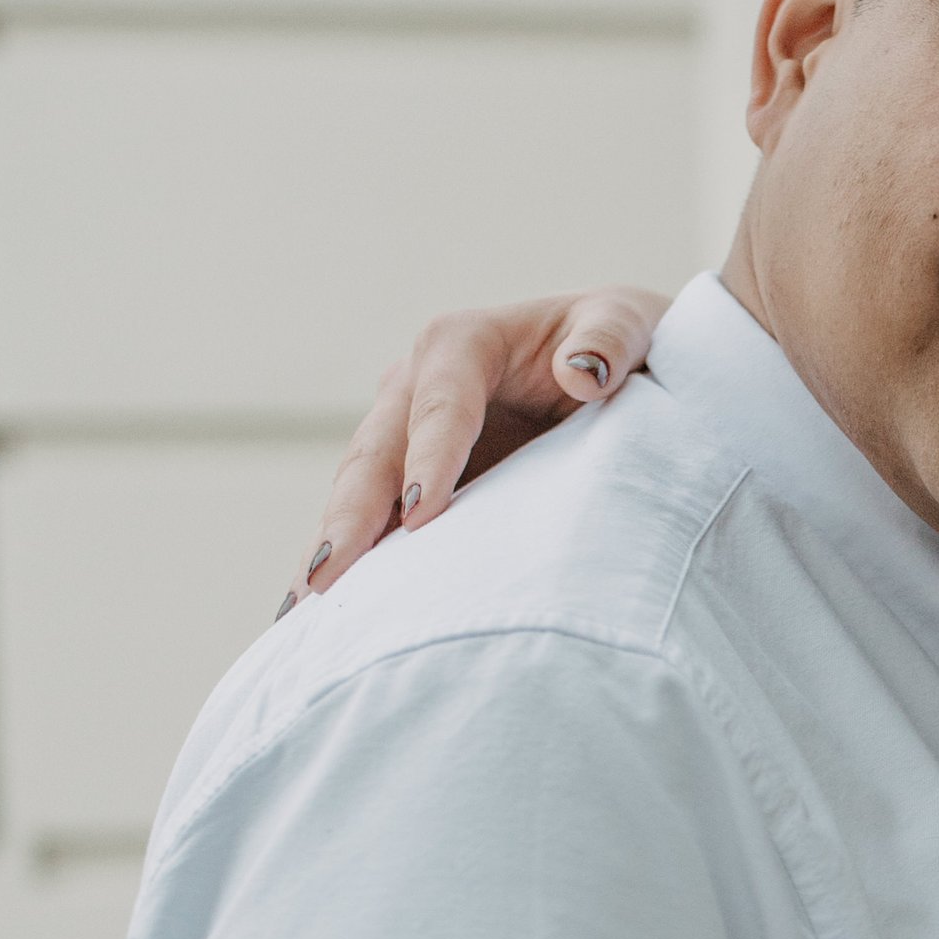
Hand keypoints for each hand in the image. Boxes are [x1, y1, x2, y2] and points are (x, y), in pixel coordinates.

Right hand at [285, 286, 666, 603]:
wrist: (621, 372)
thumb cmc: (625, 346)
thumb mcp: (630, 325)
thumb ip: (610, 337)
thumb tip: (584, 371)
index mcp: (463, 344)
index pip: (439, 403)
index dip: (430, 456)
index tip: (423, 513)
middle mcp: (417, 386)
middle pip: (376, 452)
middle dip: (351, 514)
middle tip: (331, 574)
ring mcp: (406, 436)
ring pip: (359, 492)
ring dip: (335, 547)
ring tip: (308, 606)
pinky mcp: (409, 482)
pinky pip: (372, 523)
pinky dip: (350, 564)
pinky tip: (316, 614)